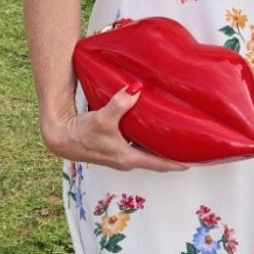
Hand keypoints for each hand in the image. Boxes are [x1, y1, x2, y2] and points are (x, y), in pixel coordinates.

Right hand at [42, 86, 187, 172]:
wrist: (58, 136)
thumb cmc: (79, 133)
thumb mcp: (102, 118)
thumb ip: (120, 104)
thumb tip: (137, 89)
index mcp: (128, 158)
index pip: (160, 164)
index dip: (178, 163)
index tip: (195, 162)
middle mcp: (125, 160)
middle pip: (155, 158)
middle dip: (171, 154)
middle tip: (189, 146)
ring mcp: (118, 154)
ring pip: (144, 151)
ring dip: (157, 146)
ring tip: (173, 136)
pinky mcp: (111, 147)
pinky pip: (134, 144)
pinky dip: (144, 138)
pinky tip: (147, 126)